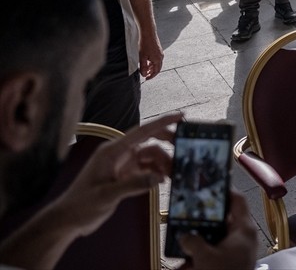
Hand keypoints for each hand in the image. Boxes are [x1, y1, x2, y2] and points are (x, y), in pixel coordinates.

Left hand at [57, 113, 180, 236]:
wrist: (68, 220)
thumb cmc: (81, 205)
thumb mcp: (107, 195)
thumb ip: (134, 184)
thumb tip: (160, 176)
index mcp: (112, 151)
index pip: (142, 131)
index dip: (163, 122)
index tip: (182, 116)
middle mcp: (119, 154)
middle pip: (149, 140)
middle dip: (167, 143)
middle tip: (185, 149)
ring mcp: (122, 164)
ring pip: (151, 156)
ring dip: (163, 163)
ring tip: (173, 175)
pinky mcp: (125, 175)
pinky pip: (147, 168)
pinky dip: (157, 172)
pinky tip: (163, 181)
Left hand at [138, 34, 163, 79]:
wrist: (148, 33)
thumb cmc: (145, 44)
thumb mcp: (142, 58)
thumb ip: (143, 67)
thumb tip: (144, 74)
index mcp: (158, 60)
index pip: (156, 71)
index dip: (151, 76)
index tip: (146, 79)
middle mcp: (161, 57)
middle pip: (157, 68)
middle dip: (151, 72)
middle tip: (145, 75)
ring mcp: (160, 53)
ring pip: (157, 63)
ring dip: (151, 67)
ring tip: (145, 69)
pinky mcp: (158, 50)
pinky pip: (156, 59)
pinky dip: (152, 62)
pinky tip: (147, 61)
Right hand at [177, 191, 257, 269]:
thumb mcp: (205, 256)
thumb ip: (193, 242)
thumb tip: (186, 236)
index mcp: (245, 229)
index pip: (238, 200)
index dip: (226, 190)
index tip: (214, 185)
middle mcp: (244, 237)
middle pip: (223, 219)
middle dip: (205, 221)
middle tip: (191, 216)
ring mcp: (240, 249)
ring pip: (217, 237)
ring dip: (201, 241)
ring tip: (185, 242)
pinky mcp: (233, 260)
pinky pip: (216, 251)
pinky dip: (203, 254)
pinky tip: (188, 262)